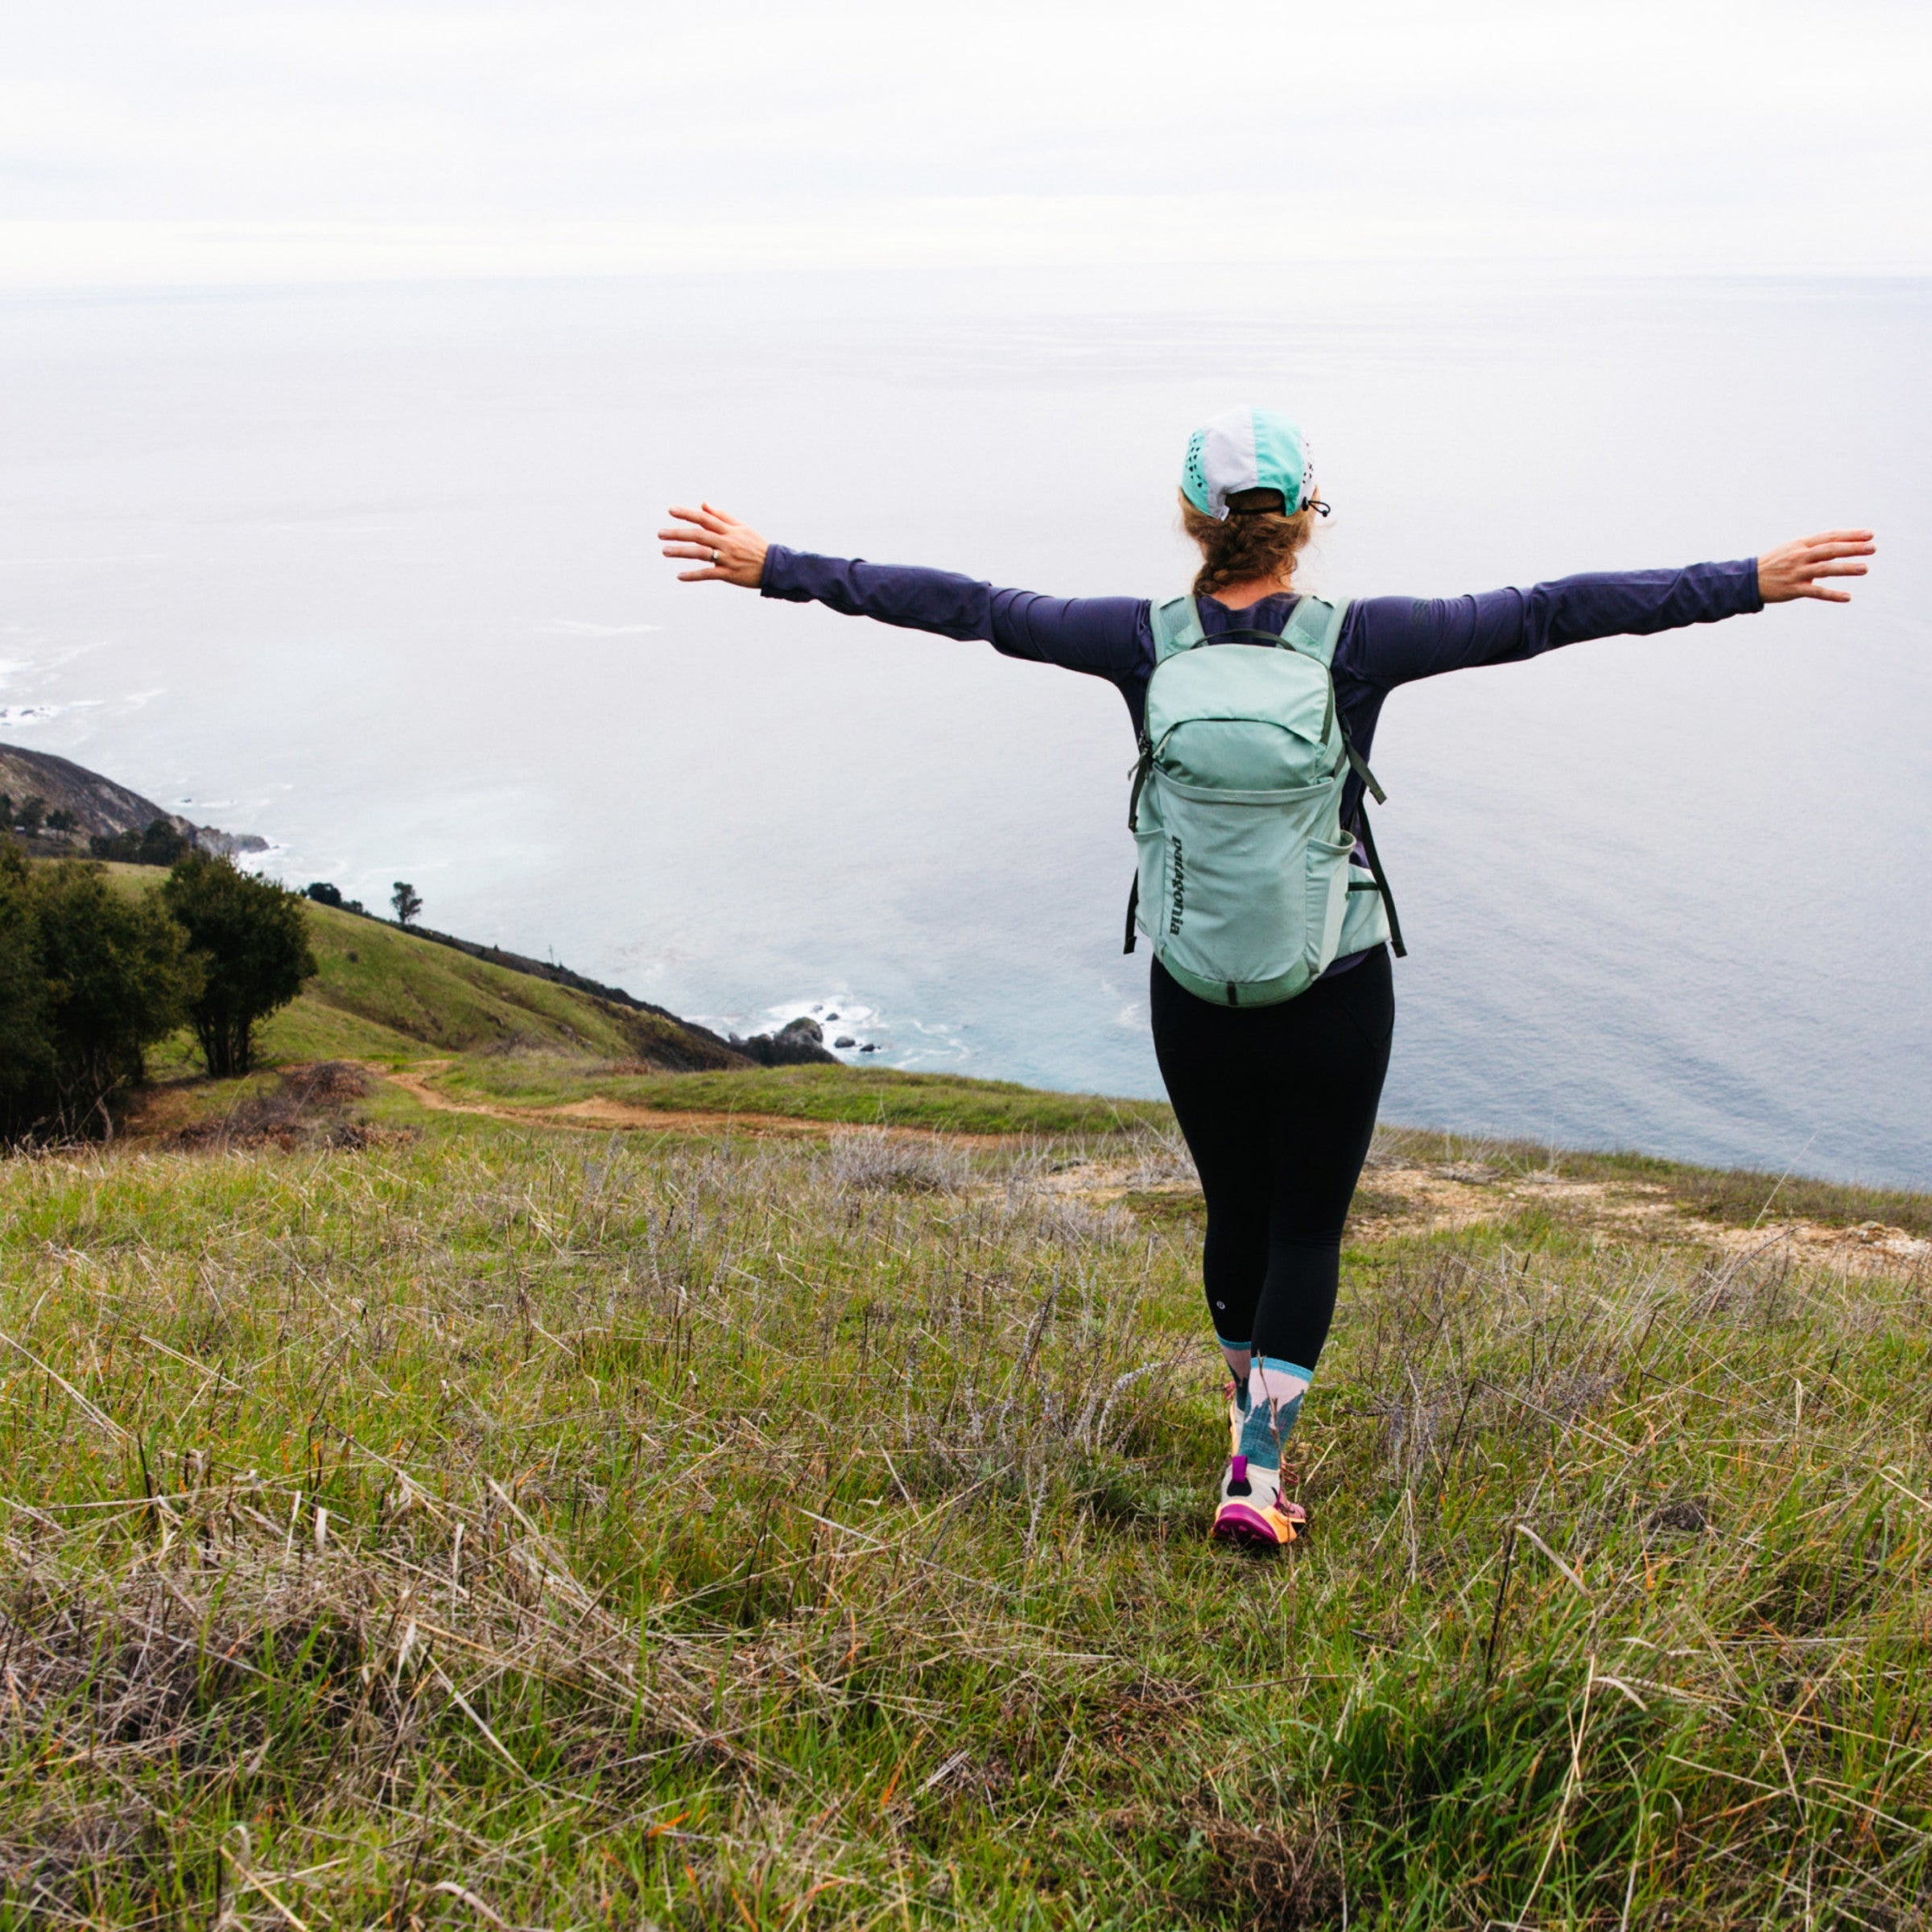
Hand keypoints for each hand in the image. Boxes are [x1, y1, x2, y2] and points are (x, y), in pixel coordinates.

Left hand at [659, 503, 767, 586]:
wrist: (774, 567)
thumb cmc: (756, 546)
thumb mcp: (741, 528)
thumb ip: (721, 516)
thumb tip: (703, 504)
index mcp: (729, 530)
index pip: (705, 518)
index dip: (687, 514)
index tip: (670, 510)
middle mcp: (727, 542)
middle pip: (699, 535)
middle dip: (678, 533)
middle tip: (660, 534)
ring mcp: (728, 558)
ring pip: (701, 553)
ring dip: (681, 552)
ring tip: (665, 551)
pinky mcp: (729, 574)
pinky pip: (708, 574)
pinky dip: (693, 575)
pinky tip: (679, 575)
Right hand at [1757, 529, 1874, 603]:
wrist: (1747, 580)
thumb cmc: (1773, 564)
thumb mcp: (1791, 550)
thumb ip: (1813, 548)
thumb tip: (1836, 547)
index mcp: (1800, 544)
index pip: (1829, 537)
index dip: (1850, 535)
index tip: (1869, 534)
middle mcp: (1799, 556)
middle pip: (1830, 550)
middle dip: (1853, 548)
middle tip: (1873, 548)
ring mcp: (1796, 573)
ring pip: (1825, 569)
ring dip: (1846, 568)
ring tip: (1865, 568)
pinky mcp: (1793, 589)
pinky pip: (1816, 592)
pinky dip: (1832, 594)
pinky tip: (1847, 597)